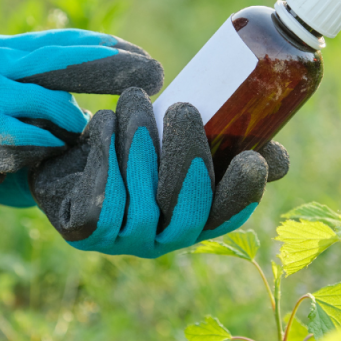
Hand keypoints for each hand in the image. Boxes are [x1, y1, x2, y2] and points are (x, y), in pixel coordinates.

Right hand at [0, 30, 162, 207]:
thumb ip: (22, 90)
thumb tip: (77, 105)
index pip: (56, 42)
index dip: (100, 46)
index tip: (136, 52)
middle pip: (65, 58)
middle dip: (114, 65)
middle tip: (154, 71)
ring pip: (54, 102)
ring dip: (77, 121)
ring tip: (88, 133)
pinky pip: (37, 138)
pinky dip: (53, 147)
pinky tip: (57, 153)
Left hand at [30, 88, 288, 257]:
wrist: (62, 153)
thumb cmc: (129, 142)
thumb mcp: (176, 137)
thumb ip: (226, 146)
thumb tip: (278, 159)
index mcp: (192, 217)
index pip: (227, 216)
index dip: (242, 193)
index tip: (251, 157)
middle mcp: (162, 238)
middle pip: (187, 211)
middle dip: (188, 157)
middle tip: (182, 108)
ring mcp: (123, 240)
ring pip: (143, 201)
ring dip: (139, 144)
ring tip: (133, 100)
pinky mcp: (84, 232)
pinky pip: (101, 201)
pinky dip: (104, 155)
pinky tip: (102, 121)